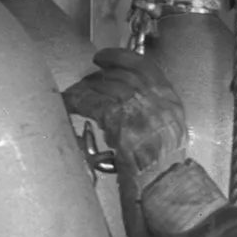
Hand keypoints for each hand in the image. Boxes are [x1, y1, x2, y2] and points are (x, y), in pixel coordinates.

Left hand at [63, 48, 188, 192]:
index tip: (104, 58)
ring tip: (74, 95)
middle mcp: (154, 97)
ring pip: (103, 86)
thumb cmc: (165, 164)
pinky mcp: (117, 117)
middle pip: (120, 74)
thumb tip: (130, 106)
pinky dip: (75, 100)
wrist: (164, 179)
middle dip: (98, 76)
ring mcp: (137, 105)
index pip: (144, 66)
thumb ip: (154, 113)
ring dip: (84, 88)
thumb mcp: (169, 131)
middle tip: (85, 81)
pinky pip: (90, 101)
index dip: (120, 57)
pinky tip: (67, 103)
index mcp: (169, 98)